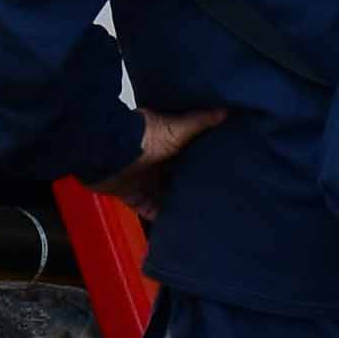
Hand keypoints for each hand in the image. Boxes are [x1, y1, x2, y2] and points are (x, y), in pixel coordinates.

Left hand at [106, 102, 229, 216]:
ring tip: (199, 216)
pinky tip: (176, 227)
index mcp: (166, 146)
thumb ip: (199, 121)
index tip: (217, 173)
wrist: (111, 151)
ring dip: (176, 205)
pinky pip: (148, 211)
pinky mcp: (132, 196)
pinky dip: (159, 219)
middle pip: (175, 179)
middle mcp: (155, 164)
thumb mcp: (177, 128)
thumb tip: (226, 110)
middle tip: (212, 200)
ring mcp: (143, 181)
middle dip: (188, 187)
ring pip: (164, 197)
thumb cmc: (145, 137)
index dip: (199, 164)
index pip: (186, 157)